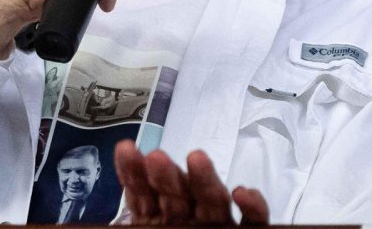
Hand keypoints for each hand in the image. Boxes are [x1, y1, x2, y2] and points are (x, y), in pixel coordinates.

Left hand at [114, 141, 268, 224]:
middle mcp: (187, 219)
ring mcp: (217, 225)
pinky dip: (253, 206)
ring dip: (205, 178)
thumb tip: (118, 177)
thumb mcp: (146, 226)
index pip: (143, 194)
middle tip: (157, 157)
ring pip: (213, 199)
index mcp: (160, 220)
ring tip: (196, 158)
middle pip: (178, 192)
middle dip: (167, 174)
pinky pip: (253, 221)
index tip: (125, 150)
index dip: (133, 172)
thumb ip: (137, 207)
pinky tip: (243, 192)